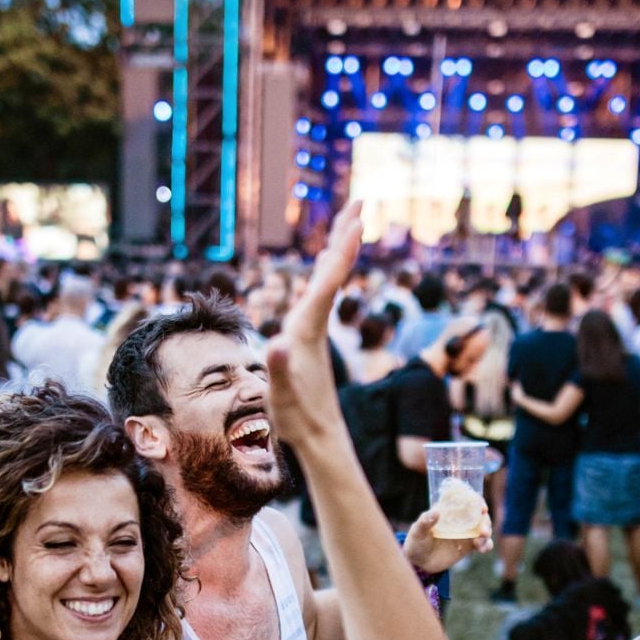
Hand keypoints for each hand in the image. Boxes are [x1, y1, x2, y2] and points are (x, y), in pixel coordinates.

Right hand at [267, 202, 364, 452]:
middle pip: (334, 272)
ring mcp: (315, 331)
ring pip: (329, 281)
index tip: (357, 220)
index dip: (342, 251)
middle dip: (345, 236)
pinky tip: (324, 269)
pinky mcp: (312, 339)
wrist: (320, 437)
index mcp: (308, 330)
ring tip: (348, 222)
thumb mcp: (283, 395)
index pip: (328, 283)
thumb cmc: (299, 417)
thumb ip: (281, 369)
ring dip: (338, 249)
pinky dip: (326, 273)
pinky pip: (321, 294)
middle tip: (361, 201)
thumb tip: (278, 344)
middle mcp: (315, 325)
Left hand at [403, 508, 489, 573]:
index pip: (466, 501)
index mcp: (449, 511)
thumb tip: (436, 512)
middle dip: (485, 521)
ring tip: (480, 543)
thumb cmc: (416, 543)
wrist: (419, 563)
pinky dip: (487, 545)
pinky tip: (483, 549)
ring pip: (483, 528)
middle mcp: (460, 519)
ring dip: (487, 533)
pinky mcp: (468, 546)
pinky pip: (482, 543)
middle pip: (479, 515)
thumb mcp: (417, 532)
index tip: (482, 508)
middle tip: (483, 531)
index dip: (477, 501)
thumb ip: (425, 522)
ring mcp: (466, 532)